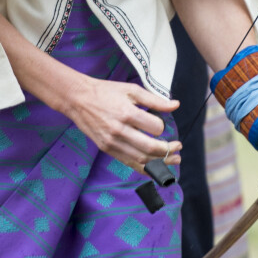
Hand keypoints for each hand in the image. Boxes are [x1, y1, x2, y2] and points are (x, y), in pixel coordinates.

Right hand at [62, 73, 181, 175]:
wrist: (79, 99)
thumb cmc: (107, 92)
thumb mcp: (132, 90)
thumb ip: (155, 100)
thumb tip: (176, 105)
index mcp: (127, 112)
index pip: (154, 127)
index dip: (162, 127)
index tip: (162, 124)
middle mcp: (119, 130)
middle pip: (149, 148)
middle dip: (168, 150)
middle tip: (178, 147)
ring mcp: (112, 142)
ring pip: (140, 159)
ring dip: (160, 162)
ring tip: (173, 159)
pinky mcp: (107, 149)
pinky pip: (129, 163)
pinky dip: (144, 167)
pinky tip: (155, 167)